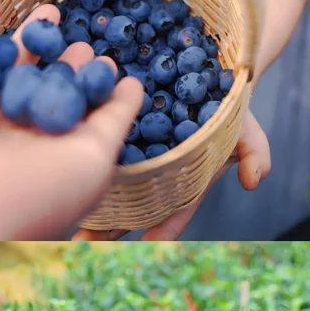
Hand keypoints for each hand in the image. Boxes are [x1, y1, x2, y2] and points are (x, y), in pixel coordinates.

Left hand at [0, 0, 144, 239]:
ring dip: (87, 80)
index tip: (40, 16)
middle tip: (67, 31)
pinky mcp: (83, 166)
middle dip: (53, 60)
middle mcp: (4, 141)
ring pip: (74, 111)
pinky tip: (131, 82)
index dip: (19, 46)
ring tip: (93, 48)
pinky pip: (110, 131)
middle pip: (37, 93)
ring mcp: (45, 156)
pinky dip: (124, 107)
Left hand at [74, 107, 271, 240]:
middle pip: (131, 204)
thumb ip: (254, 153)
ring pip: (109, 180)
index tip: (147, 243)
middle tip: (84, 241)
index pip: (174, 210)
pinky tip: (55, 168)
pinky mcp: (114, 127)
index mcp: (183, 178)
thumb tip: (253, 181)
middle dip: (109, 225)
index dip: (164, 228)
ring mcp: (134, 151)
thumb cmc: (227, 104)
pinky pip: (95, 144)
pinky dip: (78, 157)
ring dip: (86, 197)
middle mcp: (155, 170)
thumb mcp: (246, 127)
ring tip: (61, 217)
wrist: (204, 67)